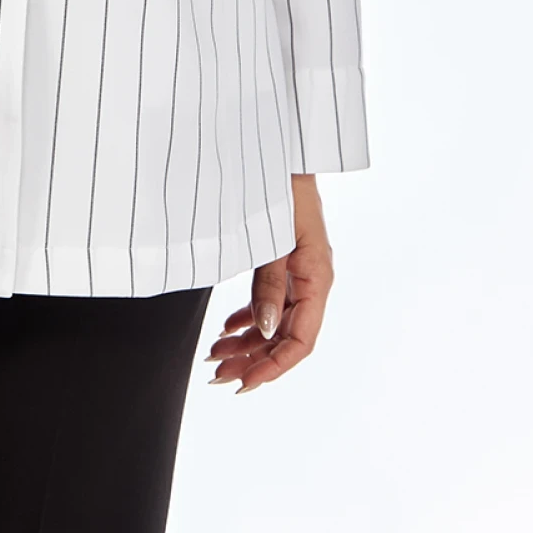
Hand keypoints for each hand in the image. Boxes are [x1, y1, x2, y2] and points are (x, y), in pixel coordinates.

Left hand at [206, 174, 332, 393]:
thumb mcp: (274, 237)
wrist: (281, 149)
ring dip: (247, 342)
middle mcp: (311, 281)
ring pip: (275, 321)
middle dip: (252, 359)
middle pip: (285, 336)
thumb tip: (262, 330)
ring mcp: (298, 271)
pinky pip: (270, 301)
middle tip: (217, 374)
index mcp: (317, 279)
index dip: (274, 366)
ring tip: (215, 355)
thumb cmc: (281, 186)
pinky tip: (228, 328)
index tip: (244, 382)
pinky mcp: (284, 260)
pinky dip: (248, 318)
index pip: (301, 341)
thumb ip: (269, 284)